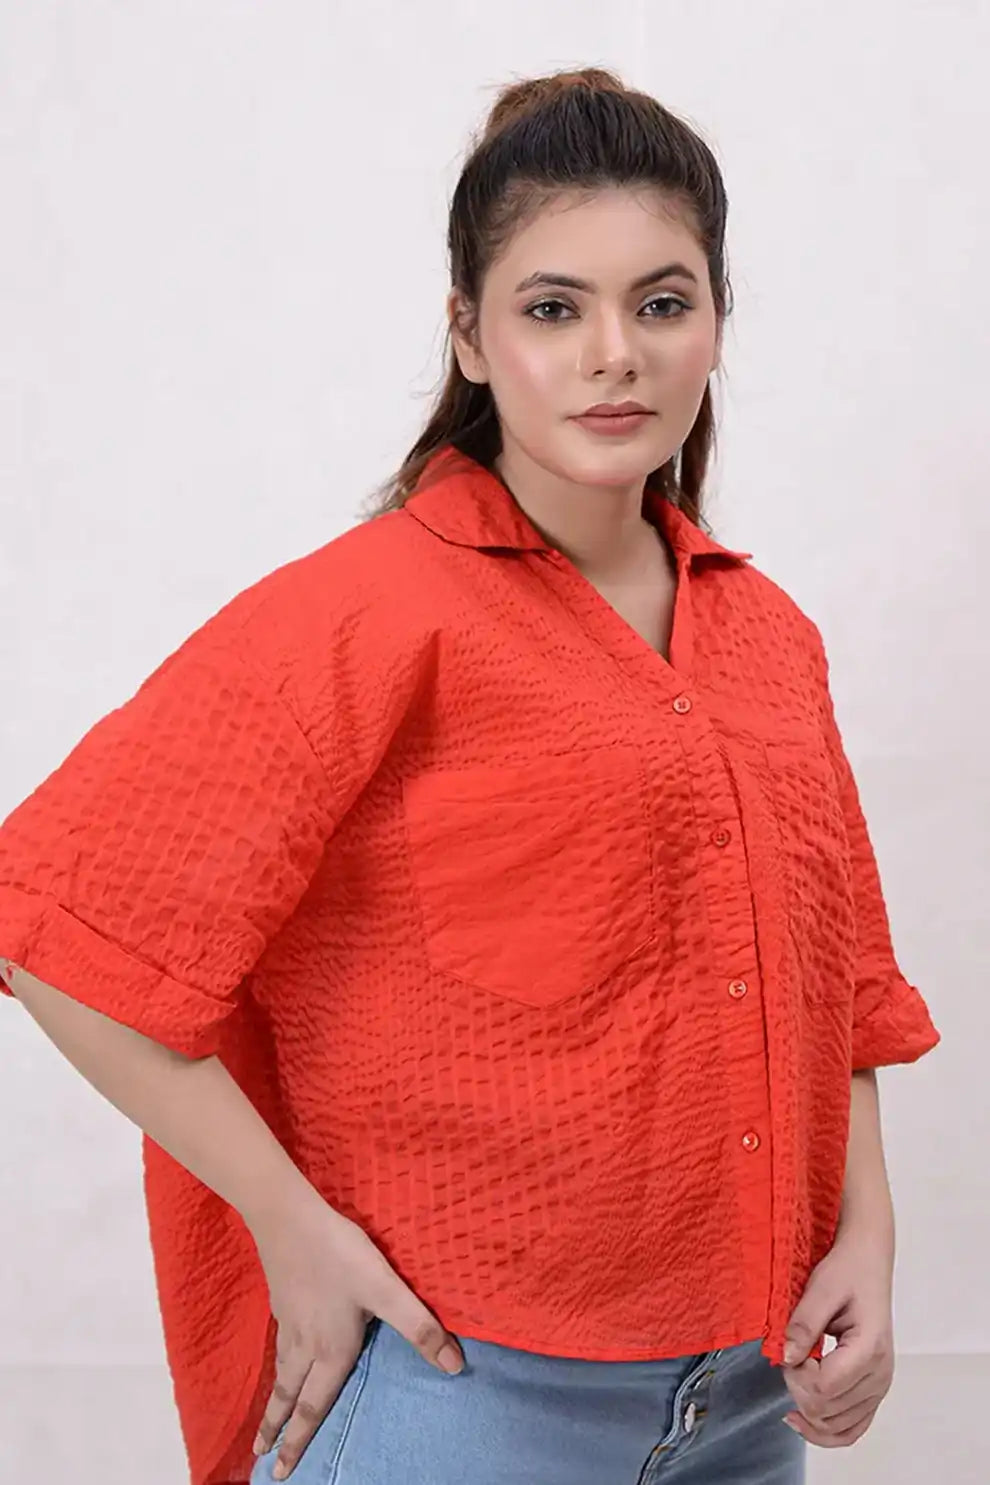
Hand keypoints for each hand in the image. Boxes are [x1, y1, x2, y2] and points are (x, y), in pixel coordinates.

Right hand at [249, 1187, 463, 1479]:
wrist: (289, 1219)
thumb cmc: (340, 1256)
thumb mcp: (386, 1290)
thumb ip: (419, 1327)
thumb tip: (455, 1369)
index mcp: (331, 1350)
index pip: (313, 1407)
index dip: (299, 1440)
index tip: (281, 1472)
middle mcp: (306, 1345)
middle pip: (288, 1396)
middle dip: (276, 1429)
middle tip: (261, 1458)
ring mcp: (289, 1323)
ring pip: (281, 1372)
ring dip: (273, 1401)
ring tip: (266, 1419)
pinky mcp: (281, 1301)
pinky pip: (278, 1348)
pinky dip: (276, 1367)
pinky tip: (281, 1356)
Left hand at [780, 1219, 894, 1447]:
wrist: (868, 1264)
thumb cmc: (848, 1271)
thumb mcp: (821, 1288)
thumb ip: (803, 1324)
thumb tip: (787, 1358)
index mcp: (869, 1349)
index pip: (823, 1388)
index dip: (796, 1376)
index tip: (789, 1351)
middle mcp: (880, 1374)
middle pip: (827, 1411)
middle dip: (798, 1389)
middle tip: (792, 1357)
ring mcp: (880, 1386)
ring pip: (839, 1429)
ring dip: (809, 1411)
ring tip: (796, 1381)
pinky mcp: (874, 1390)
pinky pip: (852, 1429)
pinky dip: (826, 1430)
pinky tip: (802, 1417)